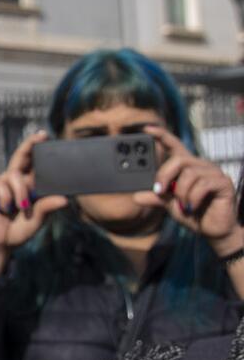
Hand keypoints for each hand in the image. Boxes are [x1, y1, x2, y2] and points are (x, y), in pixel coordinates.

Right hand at [0, 131, 68, 282]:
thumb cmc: (17, 230)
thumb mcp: (37, 220)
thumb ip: (47, 208)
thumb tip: (64, 199)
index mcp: (26, 185)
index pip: (32, 164)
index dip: (36, 149)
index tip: (44, 135)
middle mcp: (12, 181)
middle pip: (20, 157)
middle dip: (29, 145)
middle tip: (40, 136)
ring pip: (14, 176)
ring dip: (21, 193)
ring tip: (21, 208)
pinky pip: (1, 187)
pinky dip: (7, 200)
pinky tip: (4, 210)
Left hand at [136, 125, 243, 250]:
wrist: (212, 230)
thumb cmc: (193, 214)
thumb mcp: (169, 205)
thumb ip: (156, 197)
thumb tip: (136, 196)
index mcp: (187, 167)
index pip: (175, 146)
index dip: (162, 136)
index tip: (147, 129)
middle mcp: (201, 166)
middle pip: (179, 160)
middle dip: (164, 176)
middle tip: (160, 191)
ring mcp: (214, 173)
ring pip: (190, 174)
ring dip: (181, 194)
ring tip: (183, 206)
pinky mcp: (224, 183)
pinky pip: (203, 185)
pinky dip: (193, 199)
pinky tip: (192, 207)